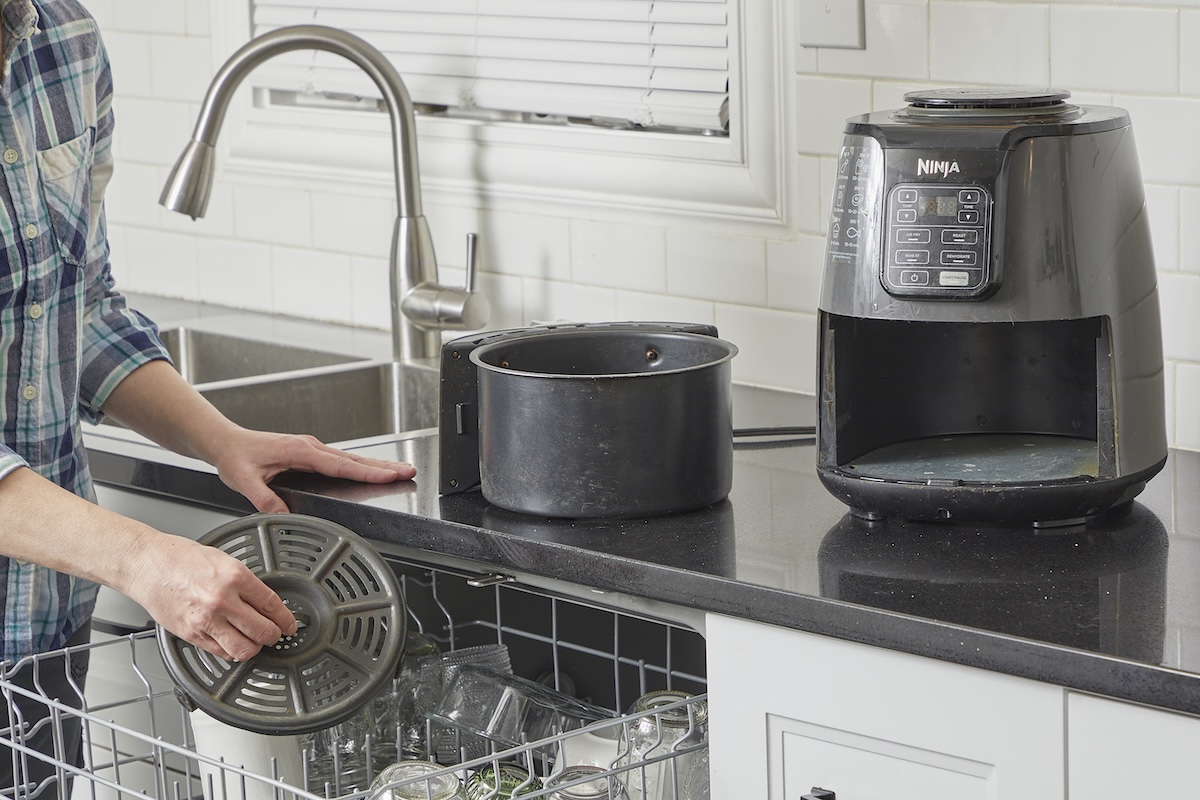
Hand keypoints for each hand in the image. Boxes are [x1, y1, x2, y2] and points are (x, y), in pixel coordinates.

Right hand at [124, 532, 297, 660]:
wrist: (147, 565)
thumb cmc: (180, 558)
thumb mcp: (223, 560)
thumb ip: (245, 582)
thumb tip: (264, 601)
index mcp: (235, 577)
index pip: (272, 605)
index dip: (285, 619)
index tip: (290, 625)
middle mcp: (223, 601)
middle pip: (263, 631)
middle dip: (274, 635)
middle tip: (275, 634)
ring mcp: (206, 620)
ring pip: (244, 649)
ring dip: (255, 648)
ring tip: (255, 641)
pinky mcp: (192, 635)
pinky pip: (221, 653)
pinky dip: (232, 652)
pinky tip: (234, 643)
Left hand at [211, 428, 415, 513]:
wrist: (225, 441)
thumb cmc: (235, 456)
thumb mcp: (245, 481)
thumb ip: (265, 499)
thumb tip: (284, 515)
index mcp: (300, 451)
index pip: (341, 465)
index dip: (368, 472)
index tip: (390, 476)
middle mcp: (310, 447)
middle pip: (355, 459)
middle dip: (384, 466)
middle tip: (409, 471)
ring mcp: (311, 448)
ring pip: (350, 458)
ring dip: (375, 465)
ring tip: (398, 471)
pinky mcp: (309, 452)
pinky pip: (341, 459)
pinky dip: (360, 464)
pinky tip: (368, 470)